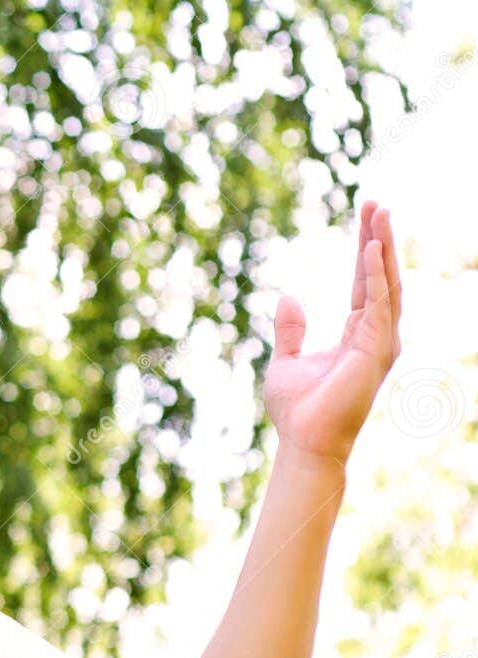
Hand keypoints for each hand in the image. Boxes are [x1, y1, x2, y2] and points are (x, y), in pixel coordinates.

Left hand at [261, 201, 402, 468]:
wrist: (304, 440)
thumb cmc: (297, 409)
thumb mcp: (286, 360)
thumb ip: (291, 329)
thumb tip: (289, 295)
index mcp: (357, 334)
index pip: (363, 282)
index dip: (364, 248)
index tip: (364, 215)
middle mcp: (375, 334)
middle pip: (380, 275)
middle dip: (378, 237)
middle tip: (375, 201)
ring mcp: (380, 341)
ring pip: (386, 282)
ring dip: (382, 246)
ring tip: (379, 212)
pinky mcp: (375, 349)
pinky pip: (377, 303)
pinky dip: (375, 275)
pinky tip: (369, 248)